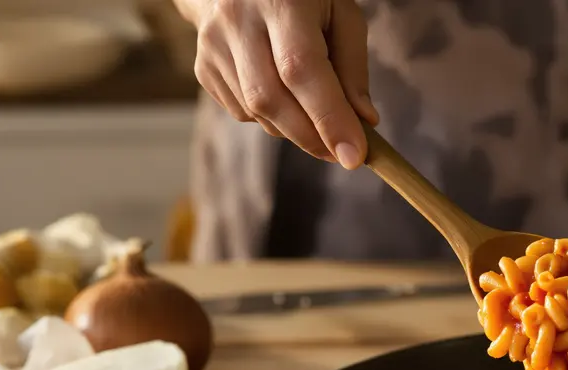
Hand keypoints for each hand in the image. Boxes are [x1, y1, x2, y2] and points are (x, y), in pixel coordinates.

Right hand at [182, 0, 379, 168]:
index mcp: (279, 1)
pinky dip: (271, 119)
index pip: (301, 69)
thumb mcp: (341, 15)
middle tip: (341, 152)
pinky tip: (285, 98)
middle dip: (311, 137)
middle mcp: (237, 21)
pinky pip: (242, 112)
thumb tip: (364, 121)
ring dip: (293, 129)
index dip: (328, 118)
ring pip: (256, 111)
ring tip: (316, 118)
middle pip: (271, 99)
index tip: (353, 156)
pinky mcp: (203, 67)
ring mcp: (213, 45)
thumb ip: (353, 67)